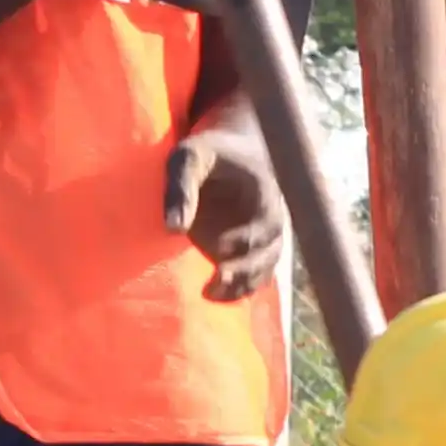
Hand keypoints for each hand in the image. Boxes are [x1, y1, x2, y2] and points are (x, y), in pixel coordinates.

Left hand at [167, 101, 292, 297]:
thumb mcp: (189, 157)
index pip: (261, 227)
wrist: (230, 151)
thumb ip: (182, 187)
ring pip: (264, 270)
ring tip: (209, 293)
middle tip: (216, 281)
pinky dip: (239, 289)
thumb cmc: (207, 152)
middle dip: (244, 272)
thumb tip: (173, 228)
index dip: (240, 243)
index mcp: (265, 195)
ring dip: (241, 286)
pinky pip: (255, 276)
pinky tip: (213, 295)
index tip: (217, 253)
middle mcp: (272, 220)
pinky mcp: (253, 249)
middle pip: (267, 255)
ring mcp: (265, 237)